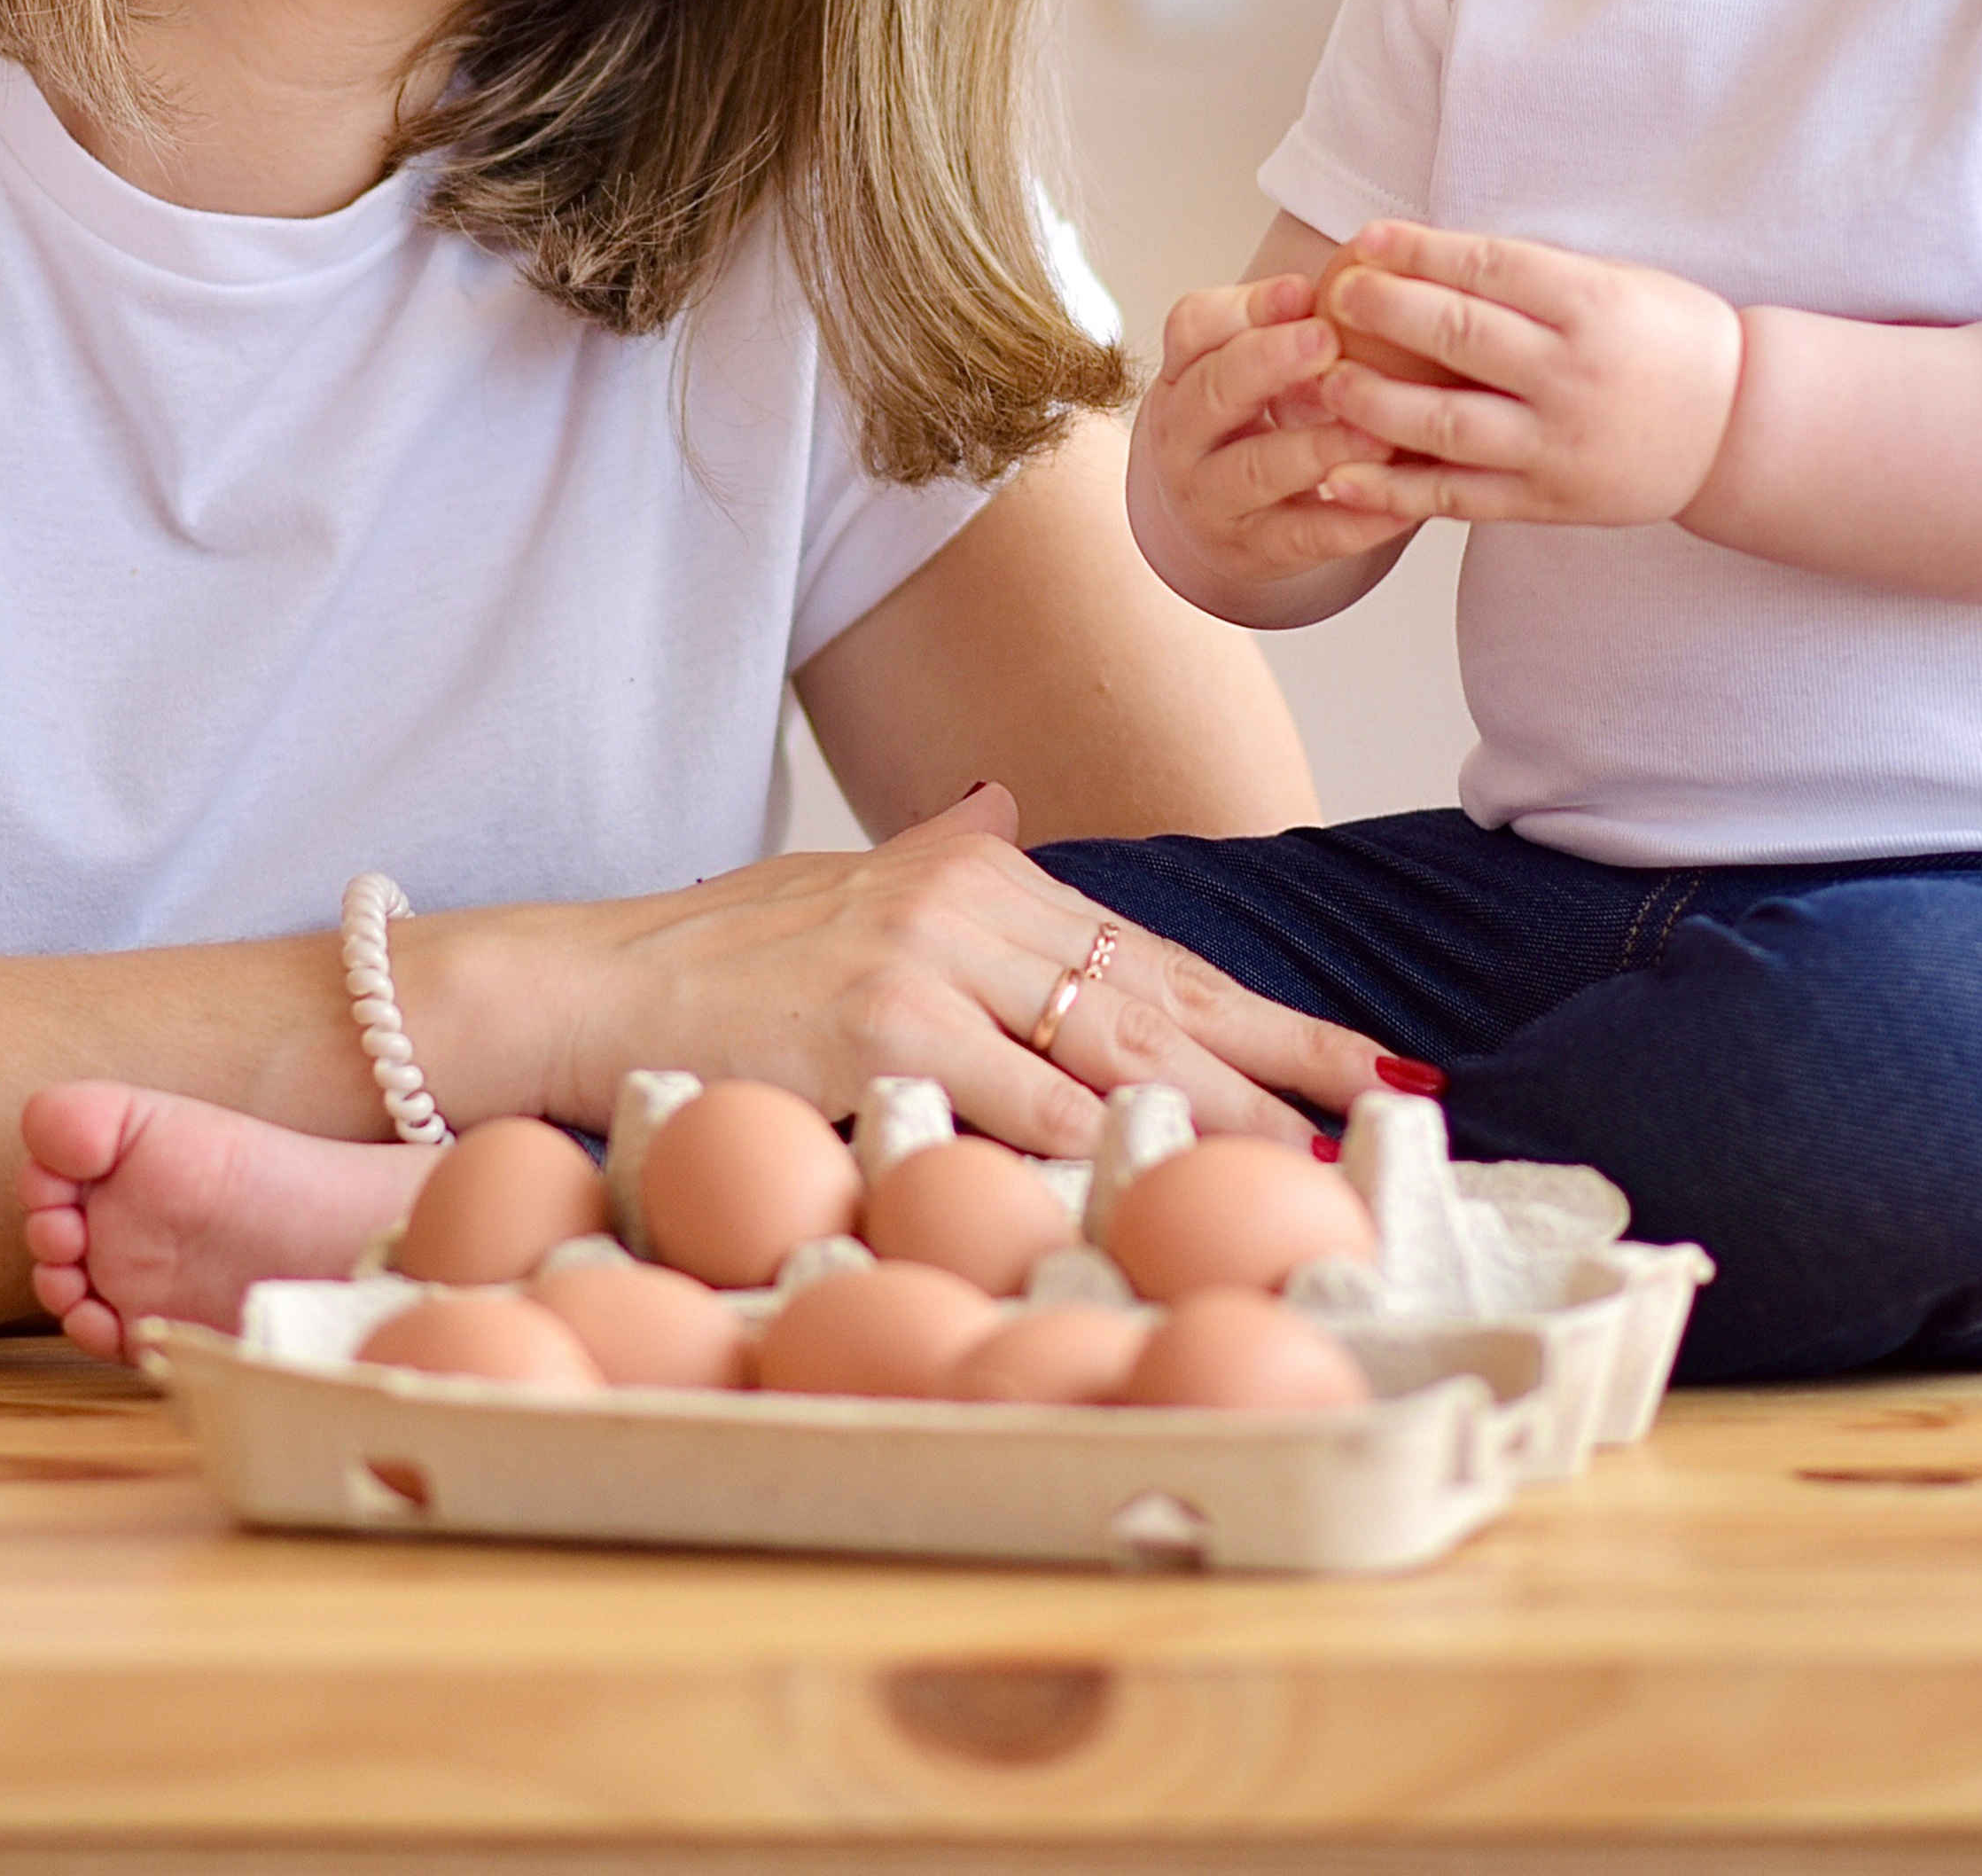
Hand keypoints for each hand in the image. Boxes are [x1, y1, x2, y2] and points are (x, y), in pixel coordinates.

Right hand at [533, 787, 1388, 1156]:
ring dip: (1220, 1114)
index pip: (1143, 948)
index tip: (1339, 1051)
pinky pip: (1021, 1106)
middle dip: (1279, 1052)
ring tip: (1310, 1158)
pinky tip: (1174, 1177)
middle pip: (1157, 989)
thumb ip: (940, 860)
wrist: (597, 984)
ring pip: (1112, 1049)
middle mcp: (965, 898)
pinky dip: (1102, 1147)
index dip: (1250, 1006)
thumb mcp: (843, 878)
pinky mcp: (886, 1032)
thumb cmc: (721, 956)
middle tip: (1384, 1093)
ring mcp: (928, 966)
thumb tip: (1004, 805)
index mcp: (973, 864)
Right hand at [1128, 270, 1419, 615]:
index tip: (1303, 290)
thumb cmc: (1250, 421)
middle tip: (1328, 340)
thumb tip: (1368, 277)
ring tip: (1377, 432)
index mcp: (1186, 371)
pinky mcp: (1254, 549)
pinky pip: (1304, 536)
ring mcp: (1213, 496)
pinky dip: (1354, 521)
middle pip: (1214, 391)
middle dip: (1270, 362)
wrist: (1214, 517)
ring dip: (1318, 448)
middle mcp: (1185, 432)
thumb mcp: (1251, 364)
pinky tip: (1400, 503)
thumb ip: (1292, 324)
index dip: (1246, 307)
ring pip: (1257, 468)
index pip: (1193, 327)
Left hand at [1315, 220, 1743, 529]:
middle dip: (1385, 312)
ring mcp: (1560, 444)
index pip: (1493, 269)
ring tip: (1326, 383)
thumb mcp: (1614, 283)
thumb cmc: (1666, 340)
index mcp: (1594, 306)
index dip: (1422, 251)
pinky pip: (1458, 497)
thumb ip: (1531, 277)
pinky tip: (1340, 479)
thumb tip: (1425, 253)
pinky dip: (1393, 491)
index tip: (1368, 239)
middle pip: (1461, 336)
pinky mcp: (1548, 501)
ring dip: (1375, 403)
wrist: (1736, 428)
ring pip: (1448, 424)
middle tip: (1333, 297)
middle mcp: (1575, 375)